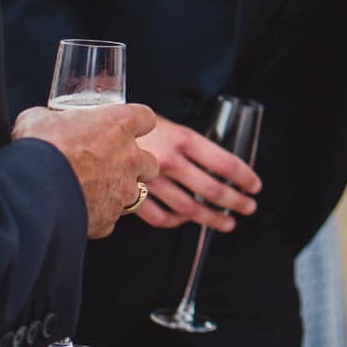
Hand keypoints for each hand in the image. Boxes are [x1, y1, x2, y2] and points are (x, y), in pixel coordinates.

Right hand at [13, 103, 160, 237]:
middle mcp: (131, 158)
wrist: (32, 191)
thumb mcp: (39, 119)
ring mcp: (124, 190)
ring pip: (135, 193)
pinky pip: (110, 219)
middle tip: (110, 165)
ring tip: (91, 192)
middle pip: (151, 162)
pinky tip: (78, 212)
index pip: (145, 117)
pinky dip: (98, 217)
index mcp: (120, 124)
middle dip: (136, 165)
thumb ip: (51, 118)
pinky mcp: (110, 218)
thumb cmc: (40, 147)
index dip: (135, 123)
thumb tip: (43, 121)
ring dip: (118, 192)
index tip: (122, 127)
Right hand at [132, 116, 261, 231]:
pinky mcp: (131, 196)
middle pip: (211, 190)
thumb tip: (217, 164)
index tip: (255, 186)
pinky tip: (184, 221)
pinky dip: (175, 222)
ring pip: (189, 209)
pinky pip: (159, 218)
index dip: (245, 178)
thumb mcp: (167, 124)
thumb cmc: (133, 124)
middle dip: (235, 202)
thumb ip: (189, 144)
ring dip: (211, 219)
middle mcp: (169, 161)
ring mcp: (150, 181)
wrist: (91, 128)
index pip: (225, 163)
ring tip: (226, 223)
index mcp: (183, 139)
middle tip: (248, 208)